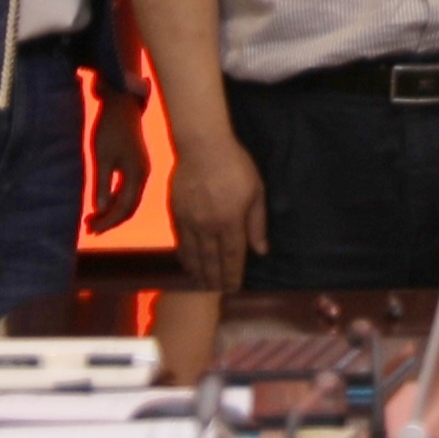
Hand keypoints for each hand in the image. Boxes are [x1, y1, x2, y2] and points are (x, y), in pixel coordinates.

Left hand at [87, 92, 150, 233]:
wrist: (122, 105)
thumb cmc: (110, 130)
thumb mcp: (102, 158)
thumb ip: (101, 185)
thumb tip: (99, 210)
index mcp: (137, 175)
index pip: (124, 208)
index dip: (107, 222)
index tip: (91, 230)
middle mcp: (143, 175)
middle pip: (129, 208)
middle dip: (110, 220)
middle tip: (90, 229)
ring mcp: (141, 170)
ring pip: (129, 200)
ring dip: (112, 211)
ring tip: (92, 219)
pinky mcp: (136, 165)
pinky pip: (128, 190)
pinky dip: (115, 199)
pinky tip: (102, 202)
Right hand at [169, 123, 263, 291]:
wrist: (202, 145)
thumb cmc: (235, 164)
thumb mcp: (256, 190)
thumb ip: (257, 223)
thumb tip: (262, 250)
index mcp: (231, 221)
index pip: (233, 256)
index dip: (233, 275)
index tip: (234, 288)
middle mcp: (209, 226)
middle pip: (212, 260)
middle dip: (216, 279)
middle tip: (217, 292)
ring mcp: (190, 220)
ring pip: (194, 254)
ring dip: (199, 272)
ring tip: (202, 285)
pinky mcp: (176, 212)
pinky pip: (180, 241)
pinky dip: (184, 255)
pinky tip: (187, 263)